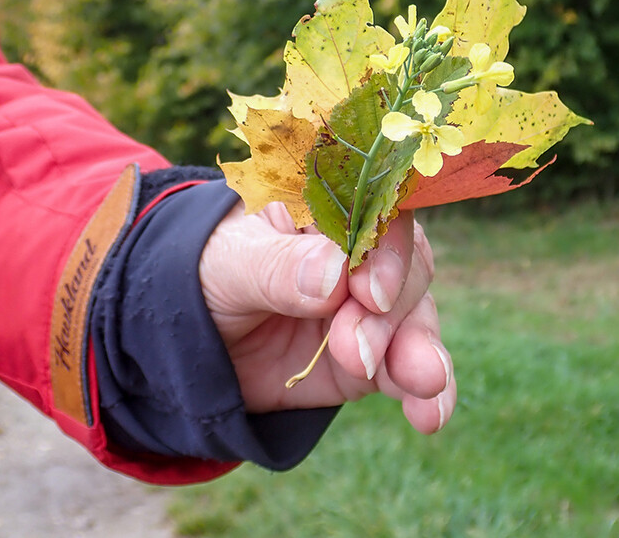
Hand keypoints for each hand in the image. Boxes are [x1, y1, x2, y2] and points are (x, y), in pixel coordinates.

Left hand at [198, 201, 455, 433]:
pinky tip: (431, 413)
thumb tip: (334, 275)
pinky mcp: (373, 356)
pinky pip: (409, 370)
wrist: (186, 342)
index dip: (385, 251)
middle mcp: (361, 252)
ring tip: (424, 383)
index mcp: (329, 206)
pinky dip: (428, 392)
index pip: (377, 212)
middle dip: (389, 315)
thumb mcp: (228, 264)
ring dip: (421, 352)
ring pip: (417, 320)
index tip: (370, 294)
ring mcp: (370, 307)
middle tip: (355, 353)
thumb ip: (278, 267)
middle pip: (406, 268)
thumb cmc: (204, 276)